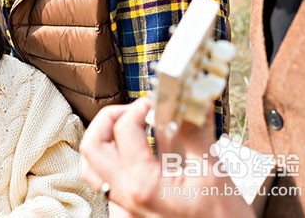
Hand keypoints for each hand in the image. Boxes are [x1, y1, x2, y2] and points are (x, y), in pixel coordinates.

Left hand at [79, 97, 251, 216]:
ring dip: (103, 141)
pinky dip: (110, 162)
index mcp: (143, 183)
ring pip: (91, 167)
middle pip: (92, 146)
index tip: (156, 101)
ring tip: (128, 129)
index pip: (124, 129)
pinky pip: (104, 184)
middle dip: (108, 120)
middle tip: (134, 112)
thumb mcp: (213, 169)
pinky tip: (132, 155)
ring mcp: (126, 205)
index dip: (139, 107)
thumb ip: (195, 130)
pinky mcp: (131, 210)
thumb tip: (190, 97)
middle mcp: (127, 195)